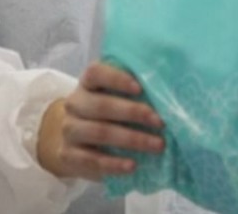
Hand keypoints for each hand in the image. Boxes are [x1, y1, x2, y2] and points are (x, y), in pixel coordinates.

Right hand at [38, 63, 164, 180]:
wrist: (77, 140)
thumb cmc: (108, 112)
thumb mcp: (117, 96)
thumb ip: (136, 90)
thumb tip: (169, 91)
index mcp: (87, 83)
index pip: (96, 73)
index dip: (117, 79)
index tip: (140, 88)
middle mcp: (75, 103)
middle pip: (101, 105)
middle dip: (134, 113)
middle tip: (161, 122)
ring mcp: (70, 129)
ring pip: (99, 132)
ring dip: (131, 139)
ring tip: (157, 145)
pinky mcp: (68, 155)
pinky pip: (91, 160)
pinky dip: (114, 164)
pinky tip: (133, 165)